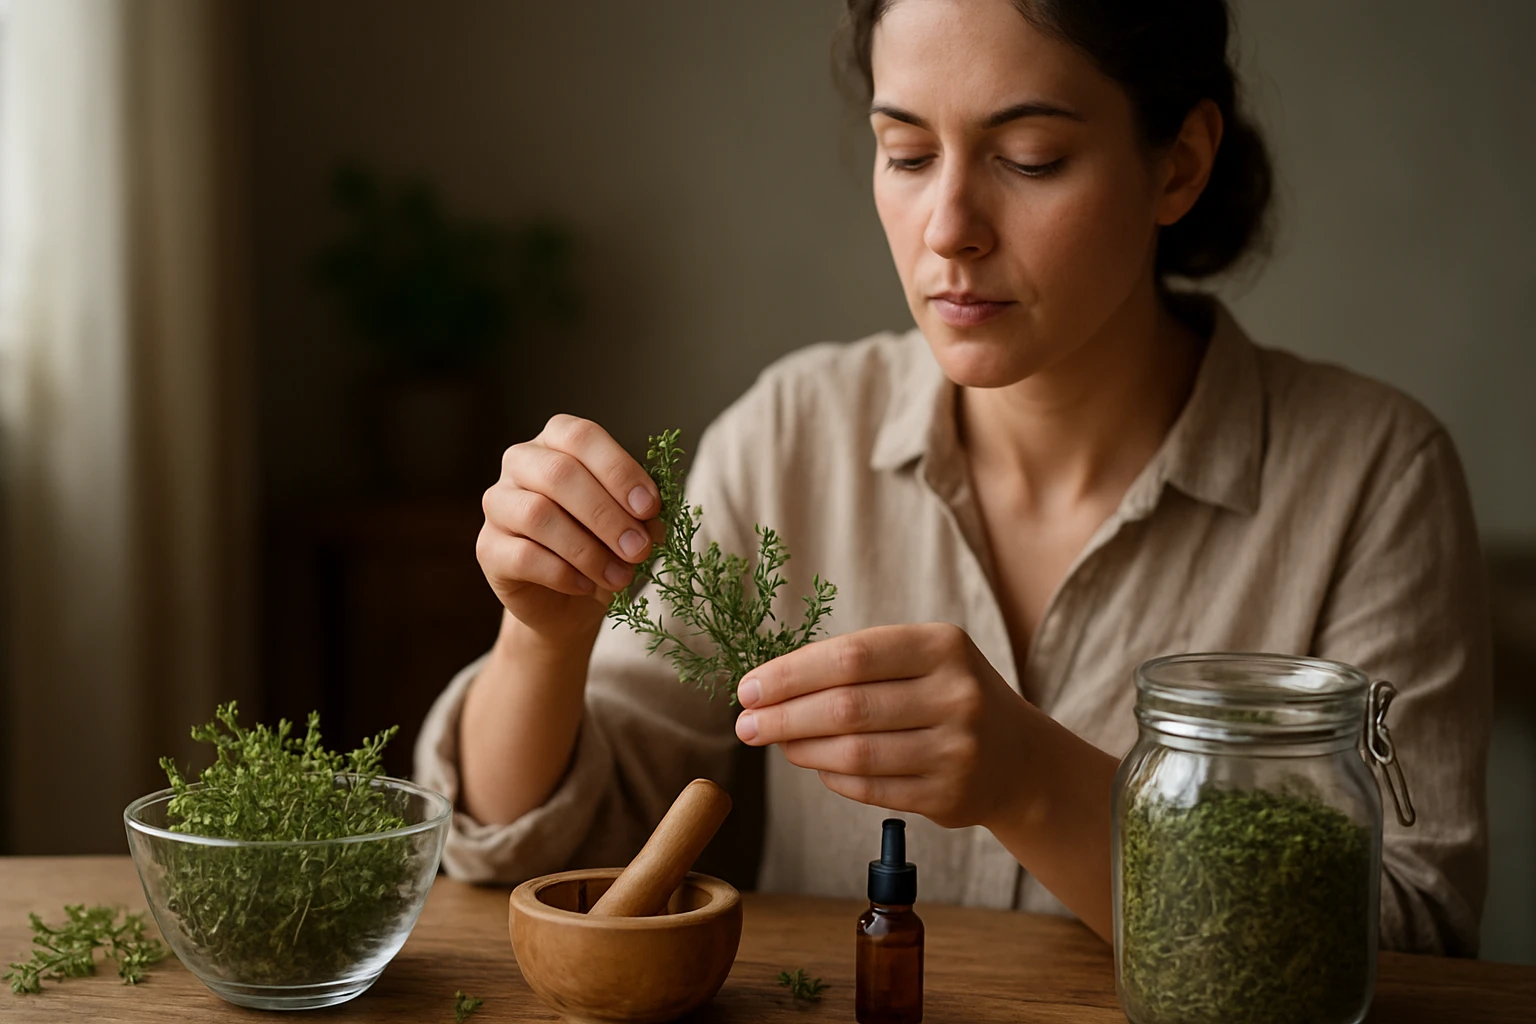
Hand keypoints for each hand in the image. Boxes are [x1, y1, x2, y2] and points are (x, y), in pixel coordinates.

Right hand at [477, 415, 662, 643]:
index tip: (649, 508)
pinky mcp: (487, 547)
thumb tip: (649, 522)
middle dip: (606, 514)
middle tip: (638, 549)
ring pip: (537, 515)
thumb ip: (640, 514)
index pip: (582, 437)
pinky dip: (563, 574)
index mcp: (557, 440)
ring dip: (588, 550)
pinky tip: (587, 585)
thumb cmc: (603, 545)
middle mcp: (520, 462)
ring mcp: (498, 503)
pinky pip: (523, 556)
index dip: (618, 470)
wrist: (569, 600)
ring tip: (620, 576)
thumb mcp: (631, 523)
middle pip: (558, 474)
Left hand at [732, 622, 1033, 829]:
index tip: (749, 687)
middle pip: (846, 707)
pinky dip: (832, 777)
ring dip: (801, 749)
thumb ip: (858, 665)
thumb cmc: (947, 696)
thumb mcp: (922, 660)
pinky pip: (870, 788)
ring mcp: (956, 749)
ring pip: (854, 752)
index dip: (791, 673)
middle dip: (783, 716)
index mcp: (943, 646)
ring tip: (775, 742)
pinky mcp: (948, 796)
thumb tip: (770, 687)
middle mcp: (956, 695)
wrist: (1019, 758)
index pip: (851, 656)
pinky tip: (815, 765)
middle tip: (745, 724)